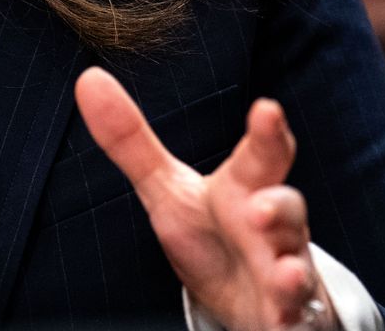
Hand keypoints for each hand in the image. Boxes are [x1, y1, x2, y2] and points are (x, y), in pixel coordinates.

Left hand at [75, 67, 334, 330]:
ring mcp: (286, 272)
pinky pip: (295, 318)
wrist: (254, 297)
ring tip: (283, 273)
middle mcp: (275, 228)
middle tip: (259, 209)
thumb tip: (87, 78)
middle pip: (287, 209)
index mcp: (246, 188)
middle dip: (279, 207)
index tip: (266, 110)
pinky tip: (282, 318)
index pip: (261, 155)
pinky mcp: (288, 315)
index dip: (266, 133)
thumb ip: (131, 141)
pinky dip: (291, 317)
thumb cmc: (214, 235)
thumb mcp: (167, 190)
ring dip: (290, 271)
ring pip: (296, 268)